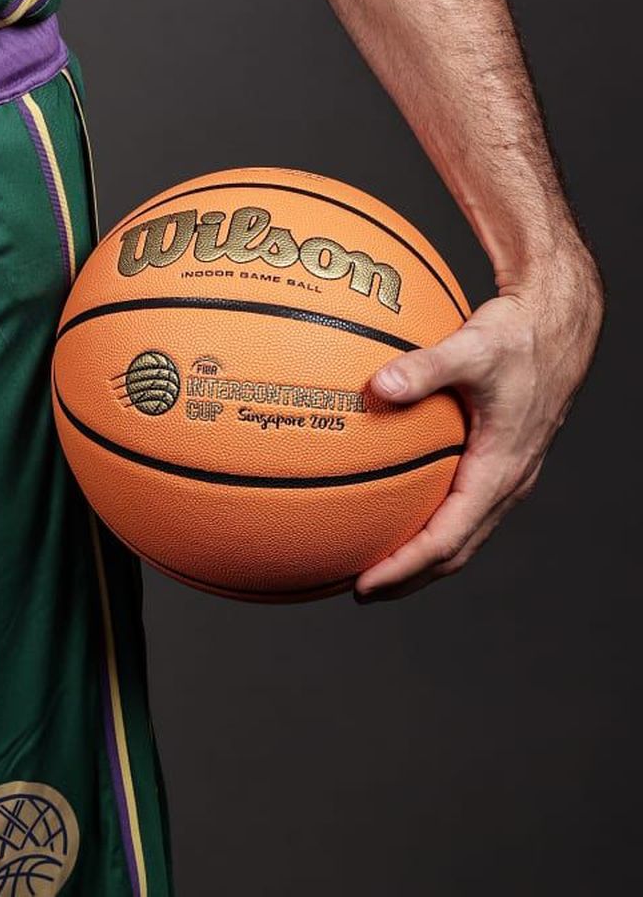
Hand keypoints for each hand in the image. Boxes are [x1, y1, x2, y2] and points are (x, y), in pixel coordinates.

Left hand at [352, 246, 602, 598]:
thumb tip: (376, 386)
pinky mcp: (499, 456)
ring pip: (461, 531)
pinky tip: (394, 498)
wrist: (556, 324)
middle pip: (455, 551)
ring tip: (372, 558)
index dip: (405, 567)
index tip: (364, 585)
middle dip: (409, 576)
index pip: (448, 540)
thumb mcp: (472, 348)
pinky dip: (429, 516)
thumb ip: (423, 367)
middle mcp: (506, 482)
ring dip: (420, 553)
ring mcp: (505, 473)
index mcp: (500, 471)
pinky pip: (461, 502)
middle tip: (357, 588)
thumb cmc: (516, 335)